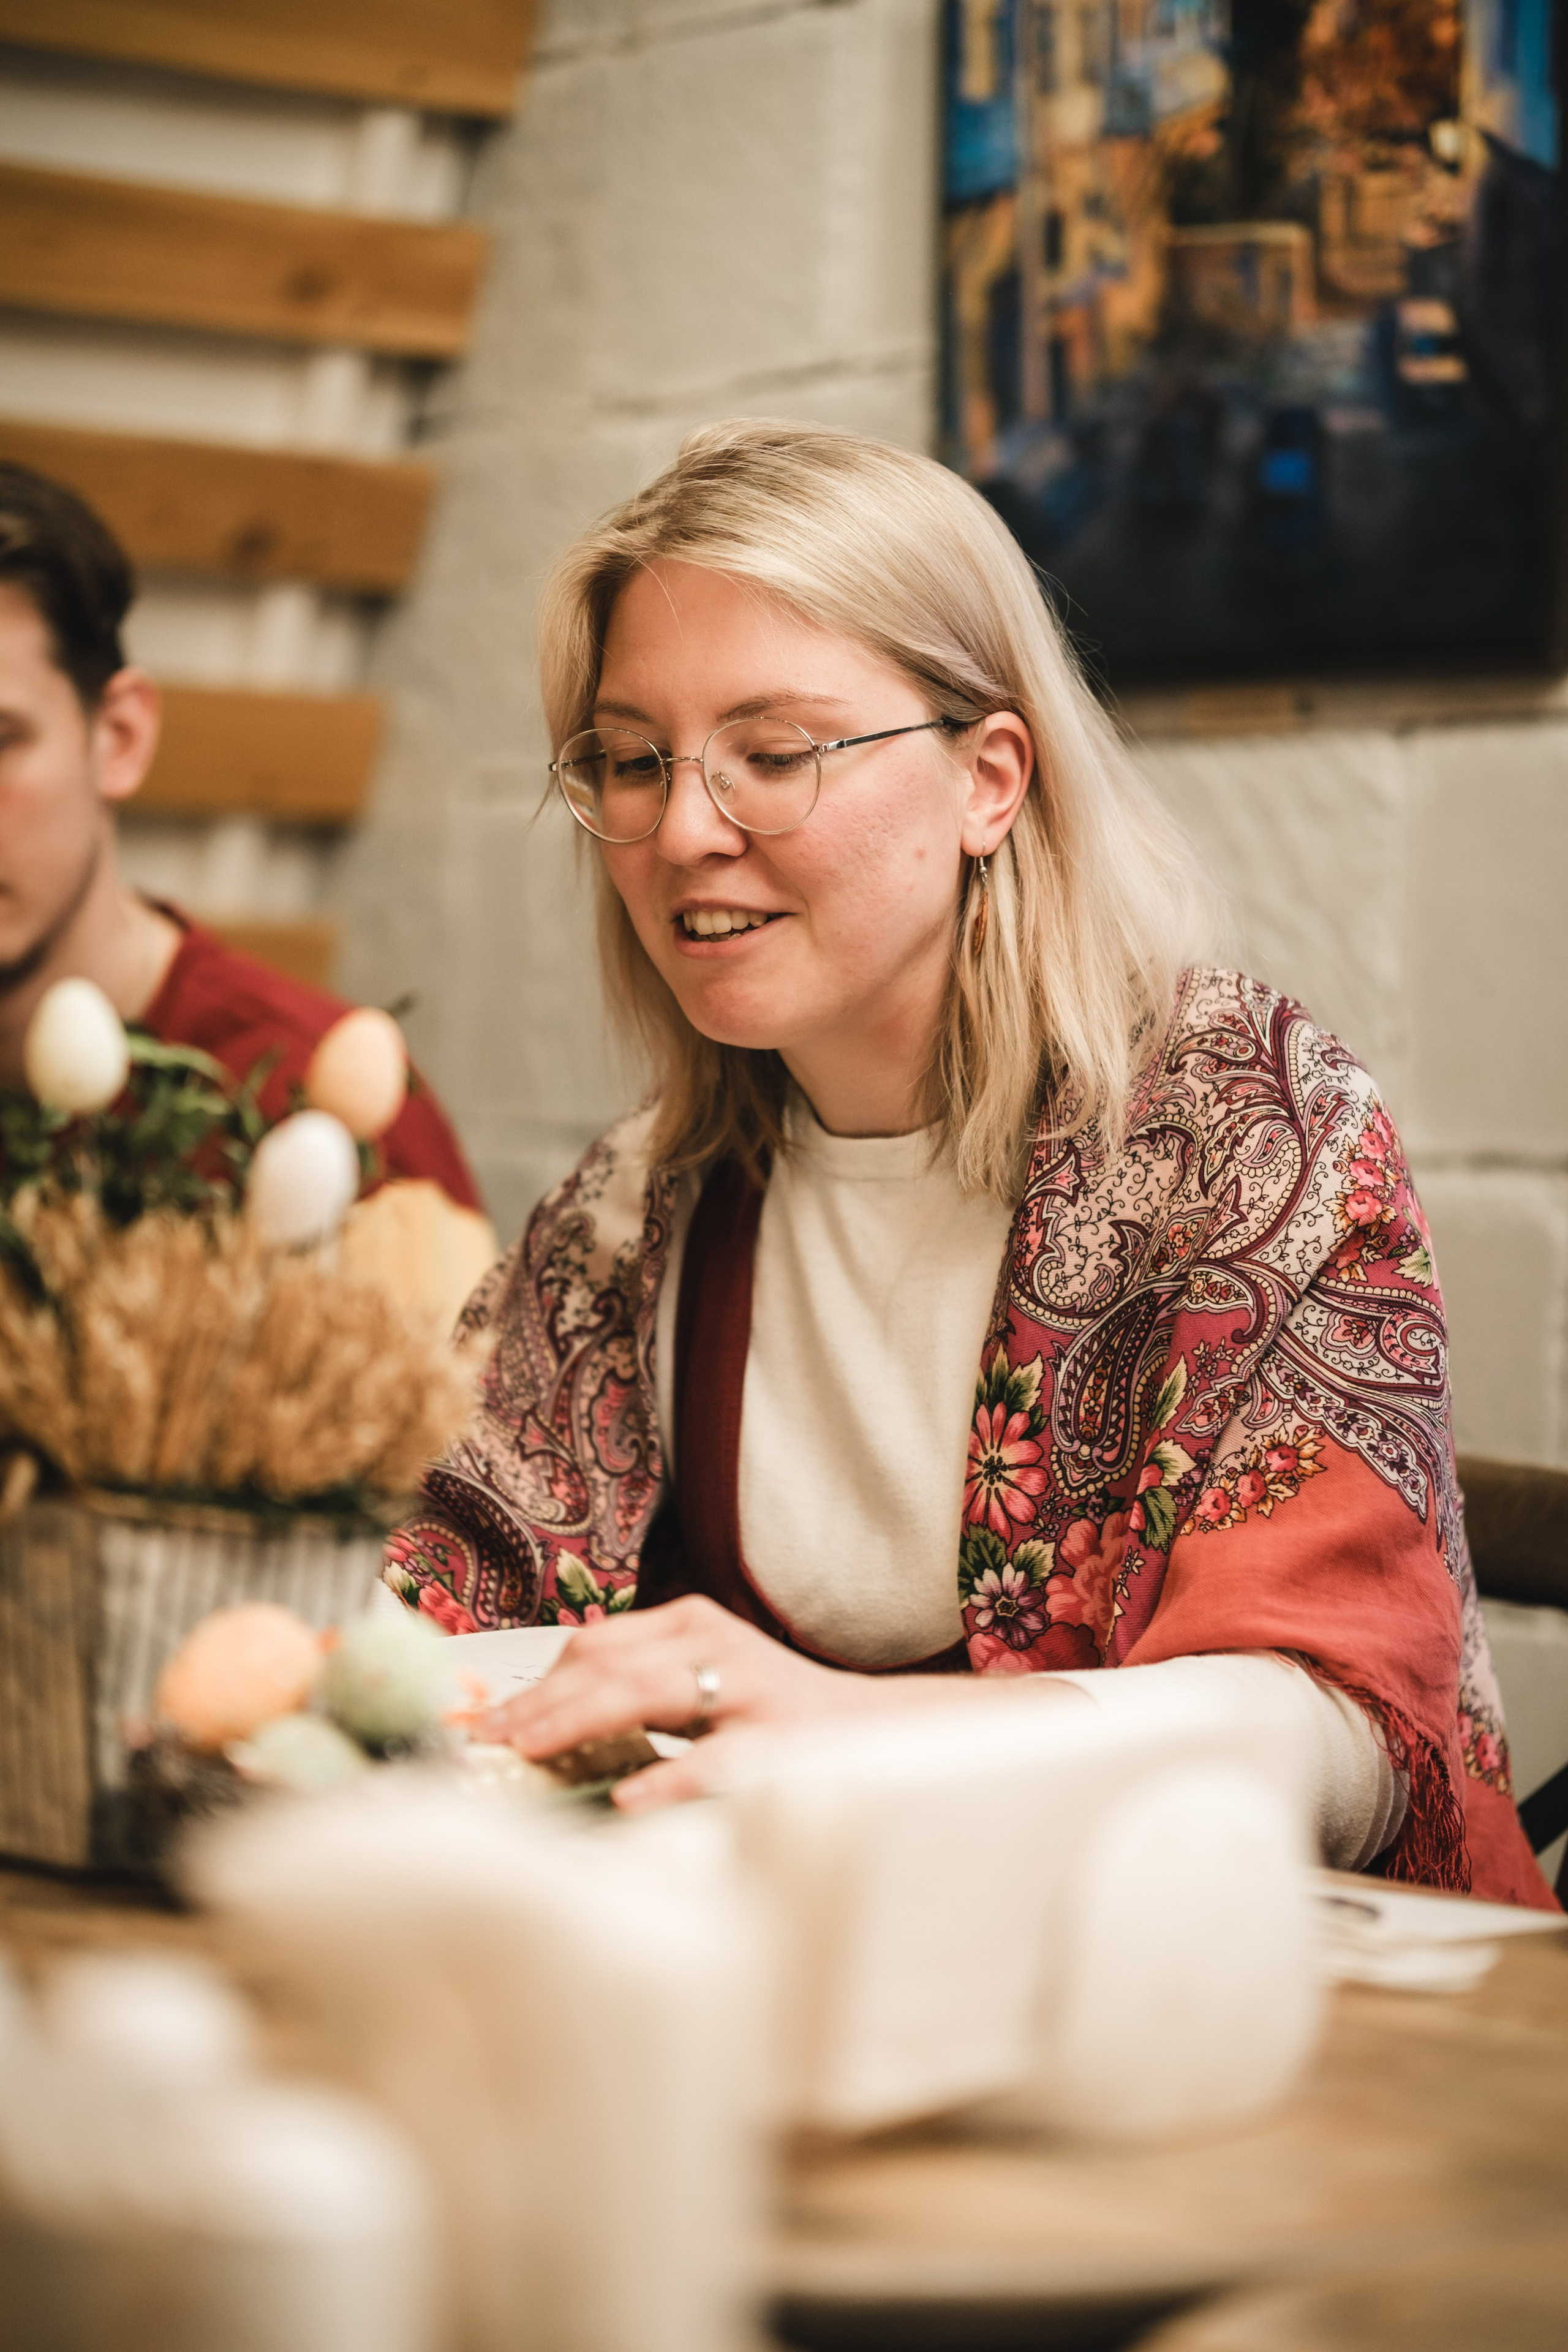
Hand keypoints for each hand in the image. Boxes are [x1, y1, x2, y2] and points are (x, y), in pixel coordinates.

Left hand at [478, 1596, 936, 1812]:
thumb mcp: (704, 1684)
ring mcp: (745, 1687)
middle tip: (484, 1744)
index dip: (533, 1684)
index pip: (592, 1646)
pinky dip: (665, 1780)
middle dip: (535, 1707)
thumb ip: (639, 1693)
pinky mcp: (775, 1739)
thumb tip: (542, 1728)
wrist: (877, 1731)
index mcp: (691, 1623)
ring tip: (527, 1754)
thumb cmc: (775, 1715)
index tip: (484, 1721)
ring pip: (640, 1695)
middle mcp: (713, 1642)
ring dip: (573, 1725)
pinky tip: (626, 1800)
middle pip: (602, 1666)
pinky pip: (711, 1761)